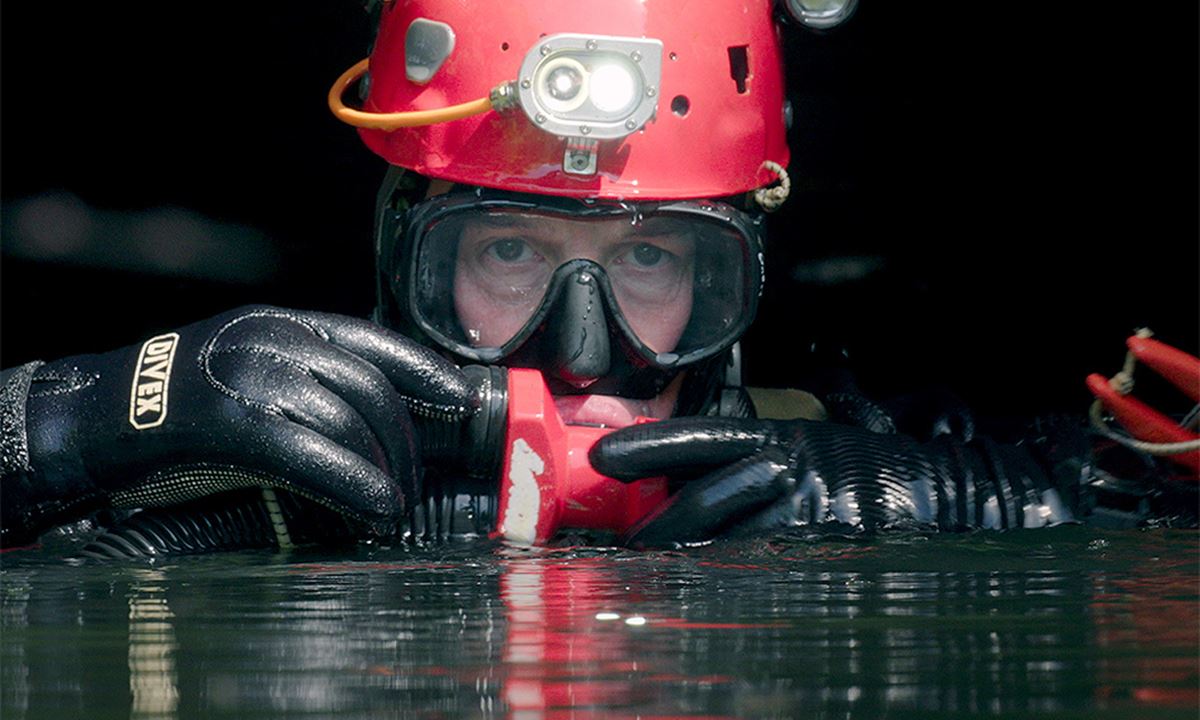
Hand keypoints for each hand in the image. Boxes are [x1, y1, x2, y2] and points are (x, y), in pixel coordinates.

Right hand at [1, 306, 477, 546]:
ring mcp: (253, 377)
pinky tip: (375, 508)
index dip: (423, 370)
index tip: (458, 397)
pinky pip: (312, 453)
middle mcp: (275, 341)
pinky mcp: (232, 422)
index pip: (372, 340)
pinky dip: (353, 483)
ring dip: (384, 471)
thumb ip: (304, 381)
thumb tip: (366, 421)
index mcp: (283, 324)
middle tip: (414, 485)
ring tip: (396, 508)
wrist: (92, 416)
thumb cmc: (177, 405)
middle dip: (403, 443)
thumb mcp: (248, 370)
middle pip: (370, 388)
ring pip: (347, 421)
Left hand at [590, 416, 1078, 547]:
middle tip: (617, 545)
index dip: (652, 445)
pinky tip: (692, 597)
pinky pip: (754, 575)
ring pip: (720, 544)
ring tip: (641, 578)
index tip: (605, 456)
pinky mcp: (817, 555)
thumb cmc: (883, 470)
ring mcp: (802, 519)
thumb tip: (710, 459)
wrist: (955, 498)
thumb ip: (773, 443)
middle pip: (700, 502)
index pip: (705, 436)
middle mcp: (787, 474)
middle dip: (654, 527)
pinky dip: (719, 586)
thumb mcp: (824, 438)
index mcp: (785, 436)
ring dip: (677, 562)